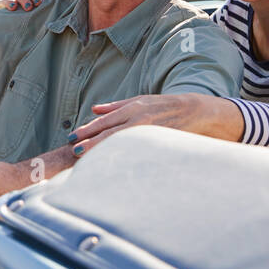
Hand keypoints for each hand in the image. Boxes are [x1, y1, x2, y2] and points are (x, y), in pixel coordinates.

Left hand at [69, 93, 242, 153]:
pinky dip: (124, 159)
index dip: (88, 130)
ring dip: (104, 153)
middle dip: (91, 143)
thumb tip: (94, 109)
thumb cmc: (164, 105)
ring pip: (122, 145)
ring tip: (88, 161)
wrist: (195, 111)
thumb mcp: (140, 100)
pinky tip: (114, 167)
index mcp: (133, 109)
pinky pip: (137, 154)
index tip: (73, 138)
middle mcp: (139, 121)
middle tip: (75, 151)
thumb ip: (116, 106)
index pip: (105, 121)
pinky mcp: (158, 144)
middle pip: (110, 134)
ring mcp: (148, 134)